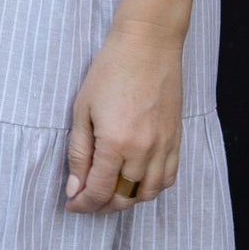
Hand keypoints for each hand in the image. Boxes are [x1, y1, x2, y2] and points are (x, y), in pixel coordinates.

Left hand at [64, 18, 183, 212]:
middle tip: (87, 199)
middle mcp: (143, 151)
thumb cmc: (110, 70)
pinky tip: (137, 181)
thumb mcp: (82, 109)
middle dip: (101, 205)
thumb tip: (74, 189)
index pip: (98, 191)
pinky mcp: (176, 139)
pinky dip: (151, 188)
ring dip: (127, 200)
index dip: (82, 204)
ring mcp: (164, 146)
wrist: (148, 44)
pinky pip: (168, 178)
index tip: (72, 205)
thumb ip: (79, 153)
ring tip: (110, 191)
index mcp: (115, 144)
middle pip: (123, 198)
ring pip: (147, 194)